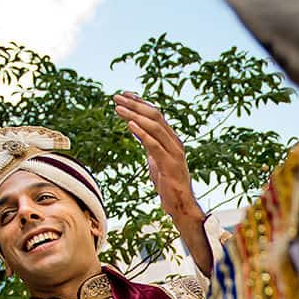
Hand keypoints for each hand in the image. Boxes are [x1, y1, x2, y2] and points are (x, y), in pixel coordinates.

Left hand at [115, 93, 199, 224]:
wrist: (181, 204)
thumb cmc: (168, 183)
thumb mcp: (155, 159)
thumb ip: (149, 143)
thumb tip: (135, 128)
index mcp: (172, 139)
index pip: (156, 114)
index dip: (140, 102)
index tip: (124, 94)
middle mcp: (175, 142)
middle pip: (155, 115)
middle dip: (135, 104)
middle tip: (117, 97)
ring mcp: (174, 152)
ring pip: (155, 126)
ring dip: (135, 115)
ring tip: (118, 108)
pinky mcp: (169, 164)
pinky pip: (154, 145)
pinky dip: (142, 133)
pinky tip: (130, 124)